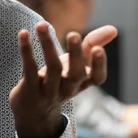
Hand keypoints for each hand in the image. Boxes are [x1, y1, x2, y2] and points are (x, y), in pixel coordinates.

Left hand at [10, 22, 117, 137]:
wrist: (32, 113)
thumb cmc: (59, 81)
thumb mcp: (76, 65)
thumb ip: (93, 45)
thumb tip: (114, 29)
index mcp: (82, 83)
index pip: (97, 78)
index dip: (99, 65)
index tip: (98, 49)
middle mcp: (67, 88)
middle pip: (75, 74)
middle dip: (75, 54)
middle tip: (74, 34)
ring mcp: (48, 91)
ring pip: (52, 69)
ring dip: (47, 45)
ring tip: (41, 24)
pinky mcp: (29, 90)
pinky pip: (29, 69)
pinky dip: (26, 51)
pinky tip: (23, 34)